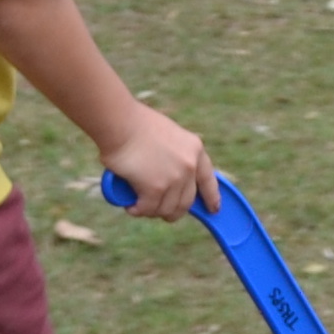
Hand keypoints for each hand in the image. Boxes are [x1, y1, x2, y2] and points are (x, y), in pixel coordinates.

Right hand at [102, 108, 218, 219]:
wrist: (120, 122)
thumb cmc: (136, 125)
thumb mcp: (169, 136)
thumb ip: (175, 156)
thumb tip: (171, 179)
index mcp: (195, 149)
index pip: (208, 180)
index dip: (211, 197)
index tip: (213, 209)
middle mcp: (189, 165)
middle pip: (186, 202)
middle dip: (172, 211)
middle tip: (158, 211)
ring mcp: (174, 178)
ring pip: (166, 209)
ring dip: (151, 210)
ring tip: (138, 205)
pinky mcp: (155, 189)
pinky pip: (148, 209)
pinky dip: (137, 210)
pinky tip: (131, 206)